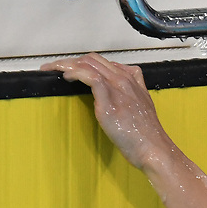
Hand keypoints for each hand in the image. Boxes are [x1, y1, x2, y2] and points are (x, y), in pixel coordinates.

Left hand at [41, 53, 168, 168]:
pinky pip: (89, 77)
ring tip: (52, 70)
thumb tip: (114, 88)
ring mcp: (117, 88)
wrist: (153, 148)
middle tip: (56, 68)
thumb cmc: (147, 134)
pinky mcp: (109, 100)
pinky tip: (66, 77)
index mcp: (132, 80)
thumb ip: (132, 92)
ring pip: (88, 64)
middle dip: (70, 60)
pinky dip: (74, 73)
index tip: (72, 68)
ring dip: (66, 64)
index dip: (84, 62)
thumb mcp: (143, 105)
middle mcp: (124, 80)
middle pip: (92, 59)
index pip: (104, 62)